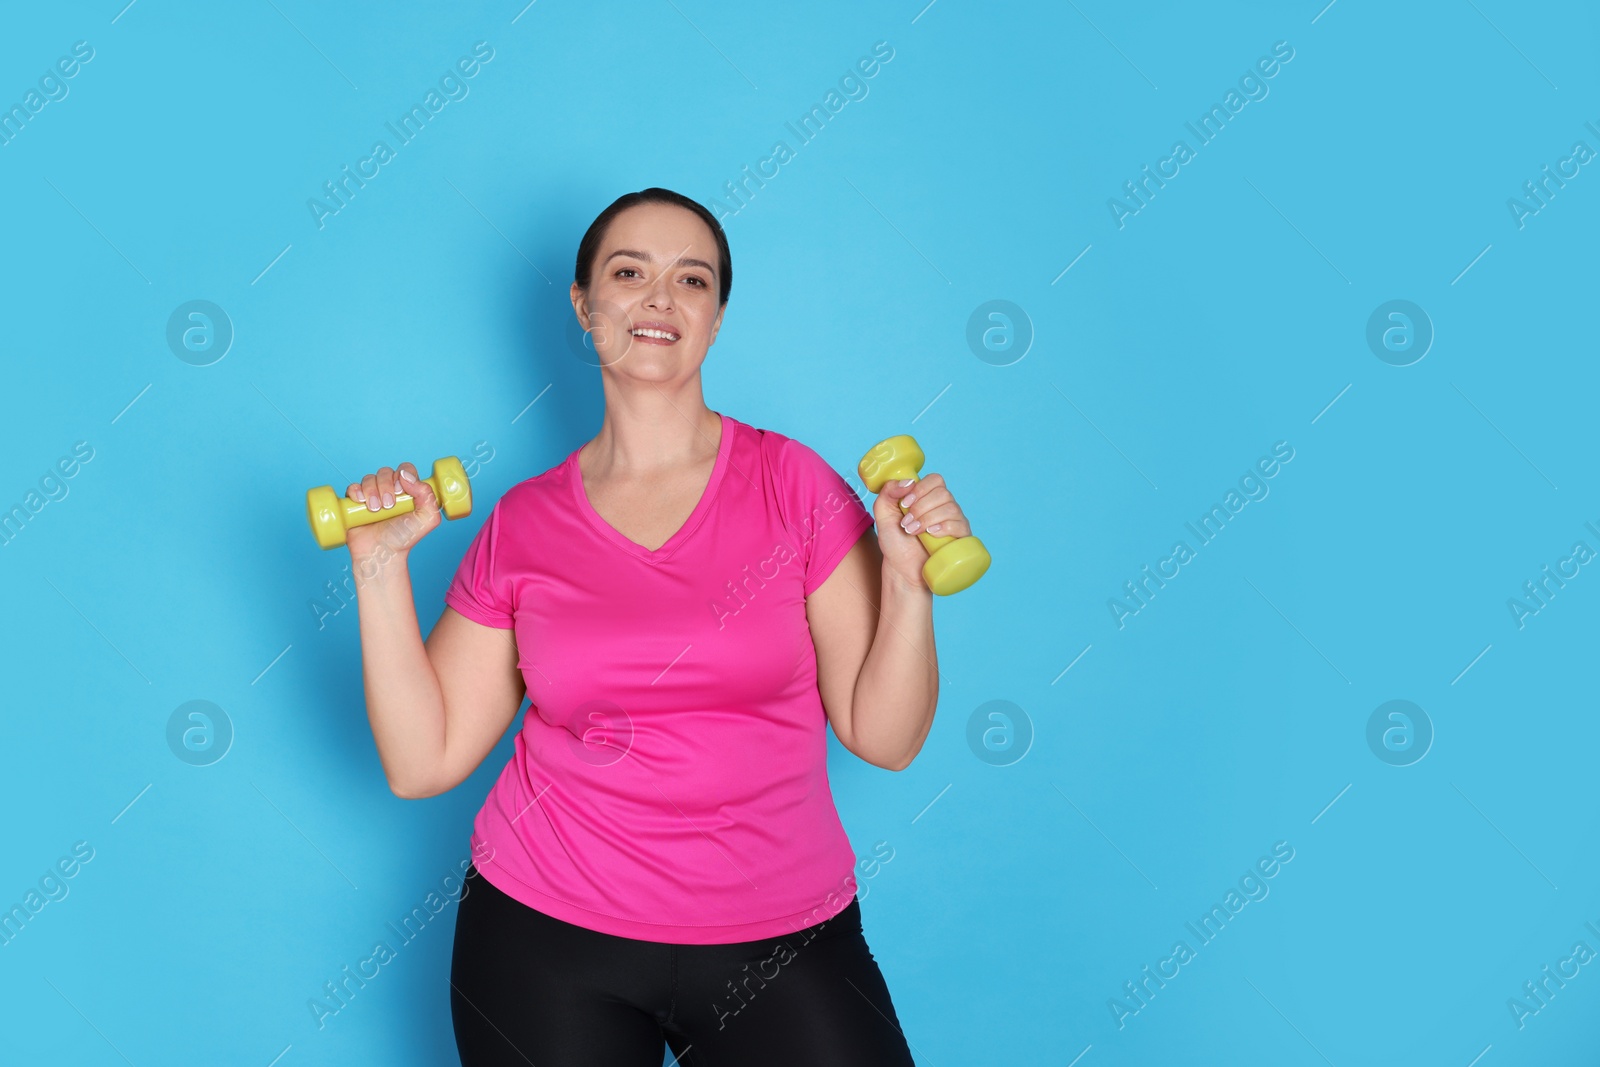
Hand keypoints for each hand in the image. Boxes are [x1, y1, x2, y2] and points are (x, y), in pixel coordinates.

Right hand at [343, 462, 441, 562]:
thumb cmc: (405, 538)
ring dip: (372, 491)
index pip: (405, 469)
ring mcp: (371, 496)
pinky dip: (356, 492)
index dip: (403, 474)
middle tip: (389, 505)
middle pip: (386, 472)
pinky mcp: (355, 503)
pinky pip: (352, 487)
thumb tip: (407, 477)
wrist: (382, 554)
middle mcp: (389, 490)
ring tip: (376, 510)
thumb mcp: (427, 519)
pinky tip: (361, 503)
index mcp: (408, 490)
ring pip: (369, 478)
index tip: (401, 490)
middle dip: (386, 485)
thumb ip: (428, 496)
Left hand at [872, 472, 969, 592]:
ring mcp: (954, 522)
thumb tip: (909, 481)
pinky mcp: (960, 538)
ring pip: (951, 508)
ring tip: (914, 532)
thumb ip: (888, 492)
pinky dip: (944, 527)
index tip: (905, 504)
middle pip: (943, 493)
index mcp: (928, 497)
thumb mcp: (883, 514)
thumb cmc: (895, 543)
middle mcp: (943, 506)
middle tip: (907, 523)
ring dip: (928, 519)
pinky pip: (960, 525)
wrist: (901, 570)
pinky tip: (932, 534)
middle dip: (921, 507)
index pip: (935, 480)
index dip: (921, 489)